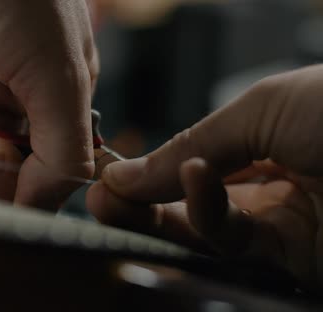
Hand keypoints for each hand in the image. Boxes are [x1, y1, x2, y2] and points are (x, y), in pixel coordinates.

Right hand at [86, 65, 322, 285]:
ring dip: (153, 216)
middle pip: (188, 202)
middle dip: (139, 202)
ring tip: (114, 199)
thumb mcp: (261, 108)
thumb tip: (124, 174)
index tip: (111, 172)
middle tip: (98, 199)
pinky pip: (232, 243)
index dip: (152, 169)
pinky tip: (192, 179)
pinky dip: (203, 214)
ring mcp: (279, 224)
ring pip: (201, 230)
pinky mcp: (289, 259)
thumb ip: (193, 142)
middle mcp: (269, 185)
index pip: (195, 162)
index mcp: (267, 140)